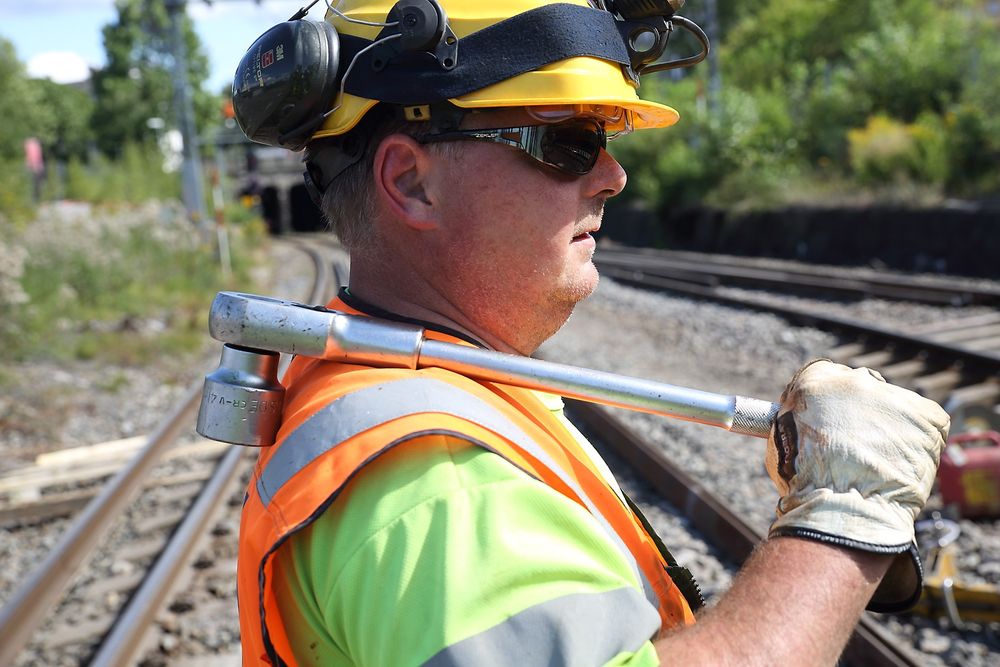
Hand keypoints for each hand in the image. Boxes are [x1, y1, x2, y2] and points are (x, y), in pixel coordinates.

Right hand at [766, 359, 949, 610]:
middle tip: (858, 448)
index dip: (832, 405)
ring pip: (897, 409)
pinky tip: (901, 464)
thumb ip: (802, 418)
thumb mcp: (782, 439)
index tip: (834, 424)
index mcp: (814, 381)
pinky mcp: (927, 416)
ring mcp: (893, 397)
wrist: (842, 506)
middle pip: (864, 389)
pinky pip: (928, 424)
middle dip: (862, 415)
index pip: (828, 378)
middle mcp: (854, 380)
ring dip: (891, 430)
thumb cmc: (805, 483)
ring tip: (879, 466)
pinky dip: (920, 443)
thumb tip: (813, 421)